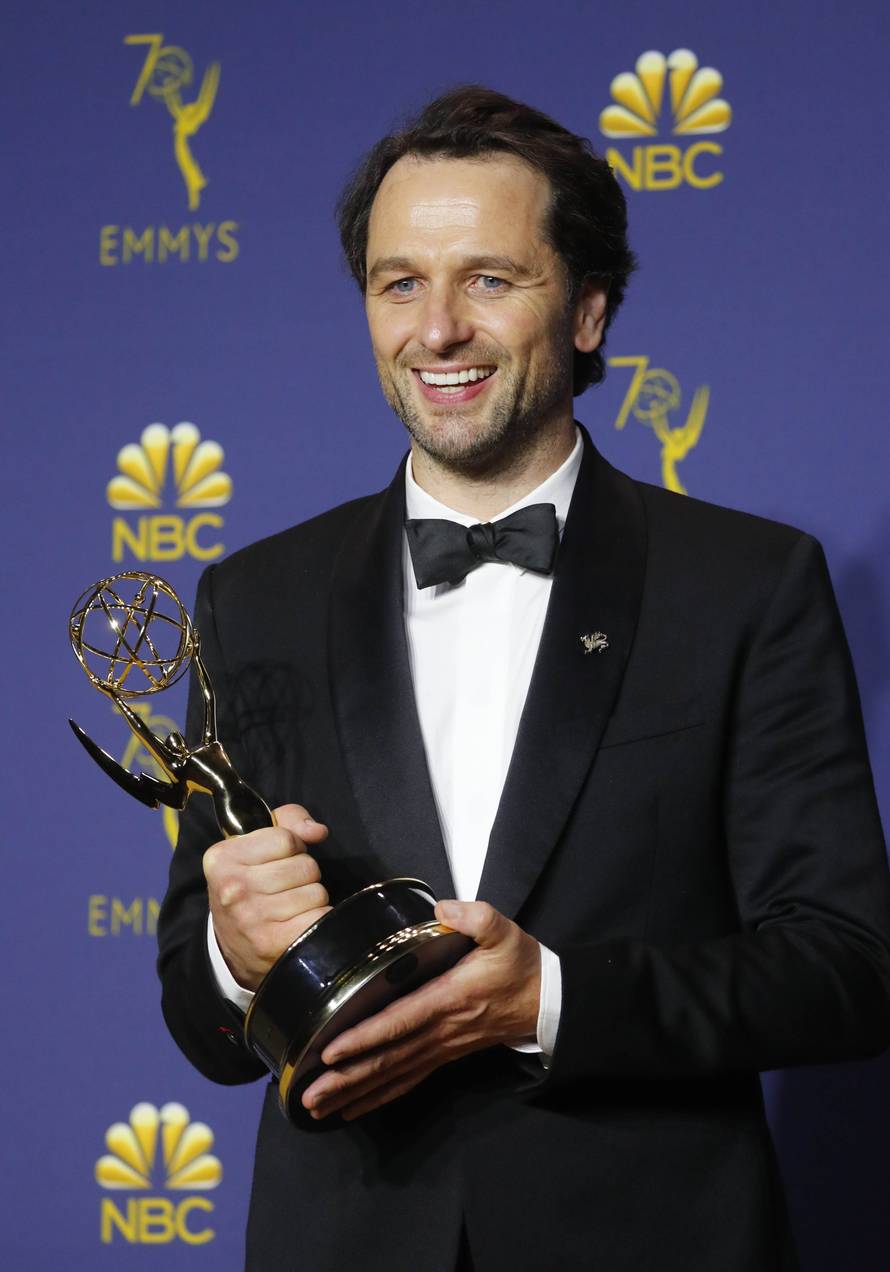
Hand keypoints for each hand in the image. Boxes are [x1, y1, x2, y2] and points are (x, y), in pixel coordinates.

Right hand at [203, 803, 330, 988]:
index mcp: (223, 858)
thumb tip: (317, 831)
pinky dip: (318, 919)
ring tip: (290, 907)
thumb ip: (288, 821)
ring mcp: (252, 918)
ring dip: (312, 898)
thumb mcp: (255, 847)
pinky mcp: (273, 942)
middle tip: (284, 888)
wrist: (232, 950)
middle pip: (305, 865)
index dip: (292, 848)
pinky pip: (321, 917)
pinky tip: (299, 924)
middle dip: (303, 875)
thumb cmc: (249, 887)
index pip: (286, 838)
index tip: (279, 860)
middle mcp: (234, 888)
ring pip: (316, 892)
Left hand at [301, 899, 541, 1121]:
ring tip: (317, 1107)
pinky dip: (378, 1096)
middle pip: (388, 1059)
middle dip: (347, 1077)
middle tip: (309, 1094)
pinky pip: (407, 1080)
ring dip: (354, 1092)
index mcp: (449, 998)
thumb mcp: (504, 931)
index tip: (332, 1050)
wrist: (547, 1000)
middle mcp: (441, 1030)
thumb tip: (441, 910)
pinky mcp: (444, 1055)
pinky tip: (352, 1108)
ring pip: (393, 1075)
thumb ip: (476, 917)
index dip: (365, 1037)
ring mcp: (442, 1047)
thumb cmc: (520, 963)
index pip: (400, 1021)